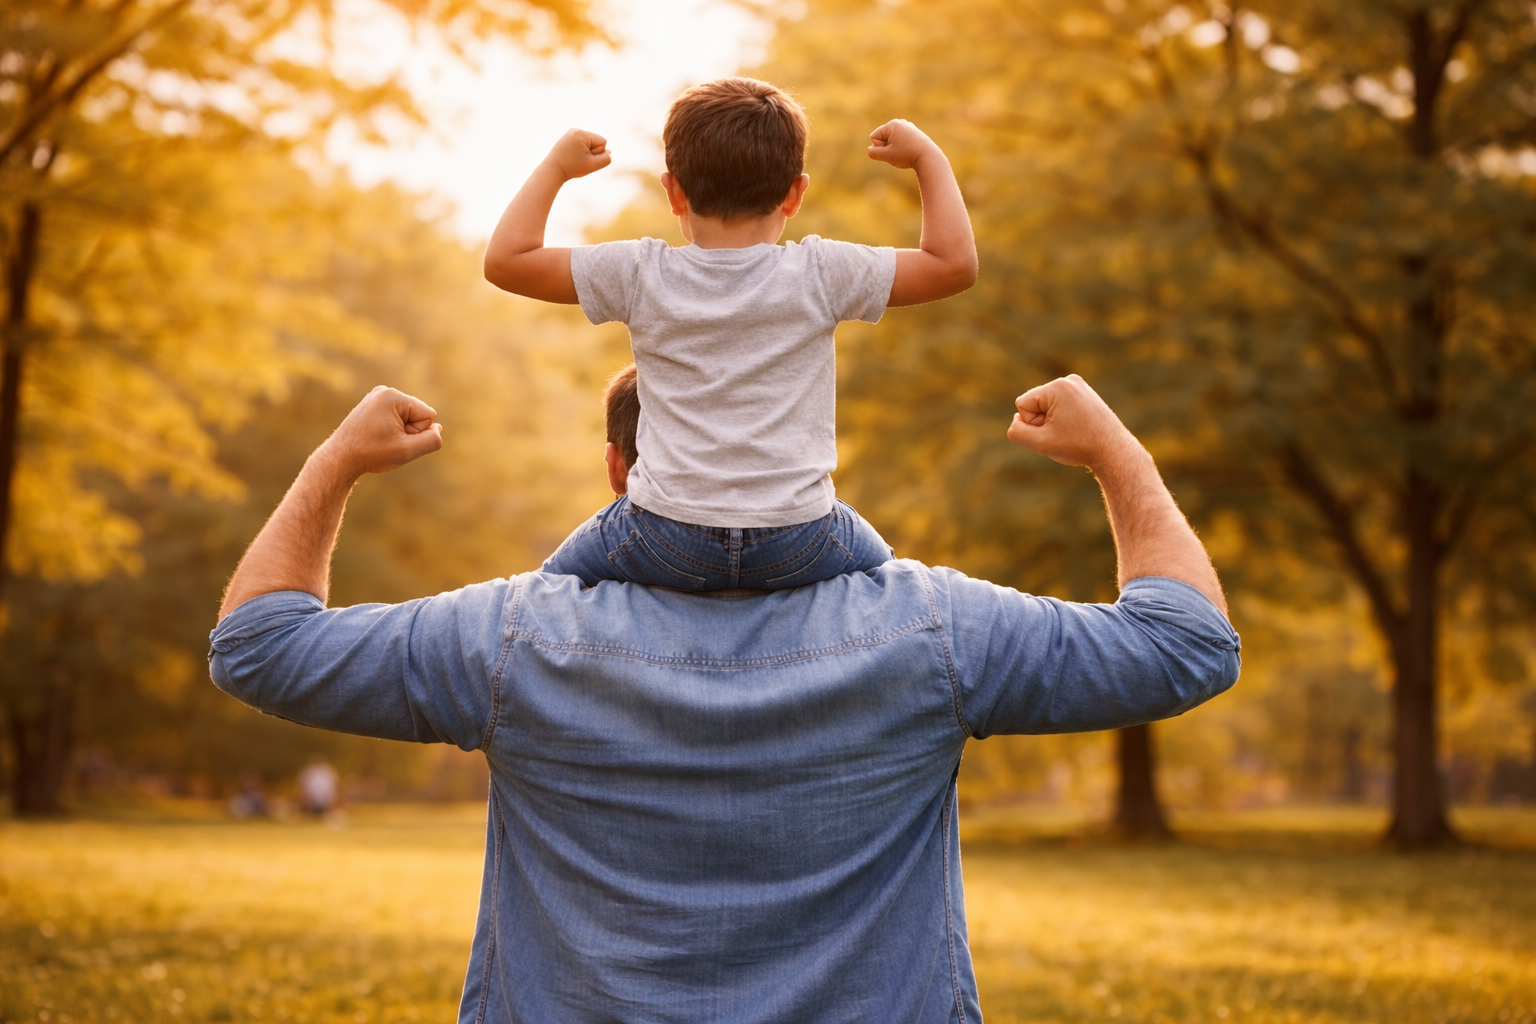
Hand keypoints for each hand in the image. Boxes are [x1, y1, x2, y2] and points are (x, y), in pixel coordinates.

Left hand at [321, 386, 443, 478]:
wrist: (340, 458)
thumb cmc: (372, 454)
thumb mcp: (407, 451)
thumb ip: (431, 440)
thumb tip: (437, 429)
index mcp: (393, 396)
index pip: (428, 415)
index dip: (418, 434)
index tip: (396, 441)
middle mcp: (384, 391)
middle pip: (418, 414)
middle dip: (409, 432)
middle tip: (386, 443)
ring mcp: (376, 397)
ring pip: (407, 417)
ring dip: (400, 432)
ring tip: (380, 440)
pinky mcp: (372, 405)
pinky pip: (396, 417)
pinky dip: (391, 430)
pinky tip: (377, 437)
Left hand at [544, 128, 610, 180]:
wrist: (552, 170)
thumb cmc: (572, 168)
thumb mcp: (593, 165)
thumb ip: (606, 159)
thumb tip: (608, 151)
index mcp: (582, 133)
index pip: (603, 142)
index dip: (598, 153)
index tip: (585, 159)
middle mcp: (576, 130)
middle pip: (596, 141)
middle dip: (591, 152)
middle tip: (578, 160)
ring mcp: (571, 133)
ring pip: (589, 143)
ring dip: (586, 152)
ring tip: (575, 159)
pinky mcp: (567, 138)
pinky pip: (582, 144)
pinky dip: (580, 151)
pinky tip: (572, 156)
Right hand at [867, 119, 941, 170]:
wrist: (928, 156)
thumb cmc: (906, 155)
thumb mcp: (886, 156)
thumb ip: (873, 153)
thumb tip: (870, 149)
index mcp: (892, 124)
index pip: (874, 137)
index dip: (879, 147)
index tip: (891, 151)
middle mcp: (900, 122)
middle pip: (883, 138)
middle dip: (887, 148)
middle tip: (899, 152)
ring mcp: (908, 127)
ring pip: (892, 141)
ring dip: (894, 149)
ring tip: (905, 152)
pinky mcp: (914, 133)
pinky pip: (900, 142)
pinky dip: (902, 148)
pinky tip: (910, 151)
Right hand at [1006, 375, 1138, 470]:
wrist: (1113, 451)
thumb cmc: (1078, 446)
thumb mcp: (1040, 443)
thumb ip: (1017, 432)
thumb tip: (1017, 420)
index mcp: (1057, 386)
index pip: (1022, 404)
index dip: (1032, 424)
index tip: (1053, 433)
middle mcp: (1069, 381)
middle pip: (1035, 403)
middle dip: (1043, 422)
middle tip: (1065, 434)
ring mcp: (1080, 386)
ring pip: (1048, 406)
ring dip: (1053, 422)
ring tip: (1073, 432)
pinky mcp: (1086, 394)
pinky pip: (1061, 406)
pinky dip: (1064, 419)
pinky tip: (1078, 428)